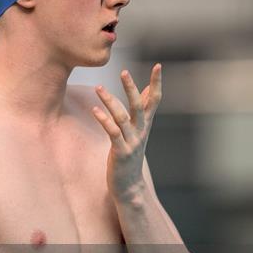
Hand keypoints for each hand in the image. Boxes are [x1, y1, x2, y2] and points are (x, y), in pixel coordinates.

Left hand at [92, 64, 161, 200]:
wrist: (130, 186)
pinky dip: (104, 120)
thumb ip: (142, 111)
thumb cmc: (131, 155)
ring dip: (110, 101)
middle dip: (131, 88)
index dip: (156, 83)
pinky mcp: (121, 152)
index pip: (154, 100)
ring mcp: (132, 142)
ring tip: (98, 87)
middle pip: (138, 106)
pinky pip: (113, 133)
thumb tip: (146, 90)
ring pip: (122, 117)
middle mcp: (141, 132)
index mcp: (145, 125)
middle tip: (123, 72)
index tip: (158, 66)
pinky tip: (94, 110)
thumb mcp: (138, 132)